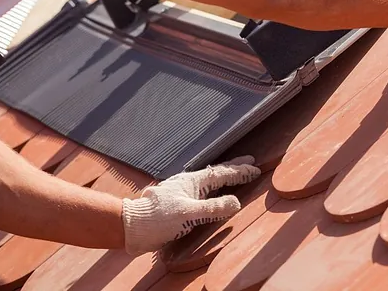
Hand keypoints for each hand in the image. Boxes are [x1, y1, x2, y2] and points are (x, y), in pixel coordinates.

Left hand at [121, 155, 261, 255]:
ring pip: (208, 178)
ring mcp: (181, 190)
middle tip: (250, 161)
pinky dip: (212, 185)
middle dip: (234, 167)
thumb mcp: (189, 215)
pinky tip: (209, 190)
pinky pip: (201, 187)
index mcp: (193, 181)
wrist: (131, 226)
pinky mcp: (176, 199)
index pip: (222, 174)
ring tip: (233, 173)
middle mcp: (188, 182)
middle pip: (216, 171)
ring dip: (223, 175)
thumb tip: (236, 202)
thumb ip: (213, 208)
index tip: (256, 169)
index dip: (240, 173)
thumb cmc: (158, 219)